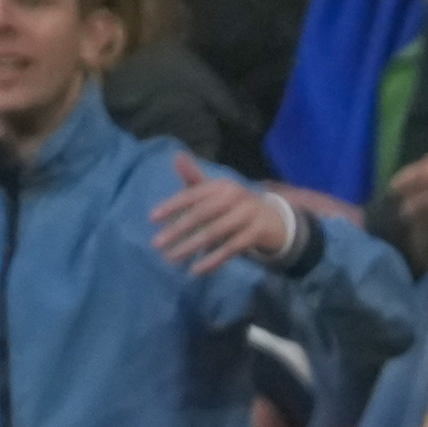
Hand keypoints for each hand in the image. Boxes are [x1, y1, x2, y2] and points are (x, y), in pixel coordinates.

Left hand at [150, 153, 298, 274]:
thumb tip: (177, 156)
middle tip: (157, 244)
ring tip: (172, 258)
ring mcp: (248, 215)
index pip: (193, 195)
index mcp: (221, 185)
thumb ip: (194, 179)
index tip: (153, 219)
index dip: (172, 206)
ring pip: (215, 232)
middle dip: (178, 230)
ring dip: (191, 247)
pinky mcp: (256, 234)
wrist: (274, 220)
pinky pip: (232, 249)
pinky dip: (214, 260)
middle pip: (202, 214)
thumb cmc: (235, 205)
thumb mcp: (216, 191)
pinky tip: (197, 270)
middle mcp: (235, 197)